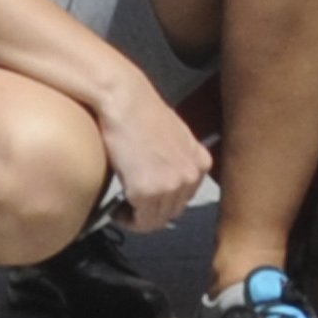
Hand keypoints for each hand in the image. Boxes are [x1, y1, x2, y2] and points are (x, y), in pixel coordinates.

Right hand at [92, 76, 210, 233]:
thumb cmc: (139, 107)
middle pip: (173, 210)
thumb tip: (162, 169)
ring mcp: (169, 186)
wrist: (122, 98)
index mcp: (199, 162)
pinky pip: (140, 219)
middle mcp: (189, 176)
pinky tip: (117, 210)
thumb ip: (175, 156)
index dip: (165, 201)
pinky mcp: (146, 191)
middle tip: (132, 207)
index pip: (186, 196)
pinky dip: (128, 219)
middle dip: (152, 212)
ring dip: (139, 218)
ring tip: (122, 210)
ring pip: (157, 219)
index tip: (149, 201)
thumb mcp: (172, 133)